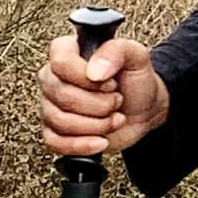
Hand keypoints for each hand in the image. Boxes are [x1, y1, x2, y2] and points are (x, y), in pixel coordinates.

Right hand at [41, 30, 168, 159]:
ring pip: (60, 121)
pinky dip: (82, 145)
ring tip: (114, 118)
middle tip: (117, 100)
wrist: (145, 109)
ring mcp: (52, 105)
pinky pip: (55, 142)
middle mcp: (54, 77)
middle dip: (99, 104)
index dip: (86, 77)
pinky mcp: (56, 131)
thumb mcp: (136, 56)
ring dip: (96, 125)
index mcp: (67, 52)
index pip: (60, 62)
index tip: (110, 82)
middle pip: (61, 95)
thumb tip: (95, 71)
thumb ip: (116, 51)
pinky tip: (101, 140)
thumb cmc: (136, 80)